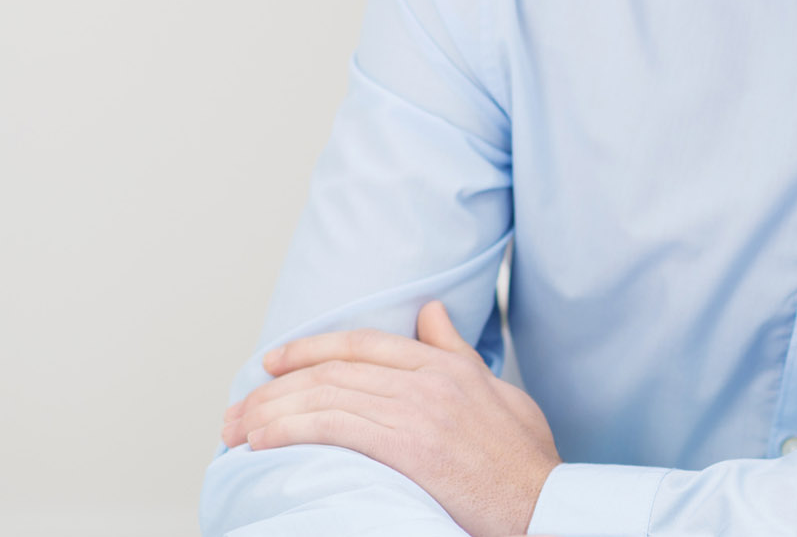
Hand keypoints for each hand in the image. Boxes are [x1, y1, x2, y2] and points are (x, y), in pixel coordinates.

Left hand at [222, 300, 561, 536]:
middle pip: (334, 370)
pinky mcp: (406, 446)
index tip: (275, 362)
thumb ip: (457, 352)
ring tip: (237, 429)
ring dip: (271, 411)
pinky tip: (261, 442)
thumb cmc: (524, 458)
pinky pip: (333, 427)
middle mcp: (428, 380)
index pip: (364, 343)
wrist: (541, 501)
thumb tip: (430, 314)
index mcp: (447, 366)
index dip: (311, 348)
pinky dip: (289, 430)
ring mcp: (417, 411)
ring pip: (326, 396)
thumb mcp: (498, 391)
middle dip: (276, 388)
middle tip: (239, 407)